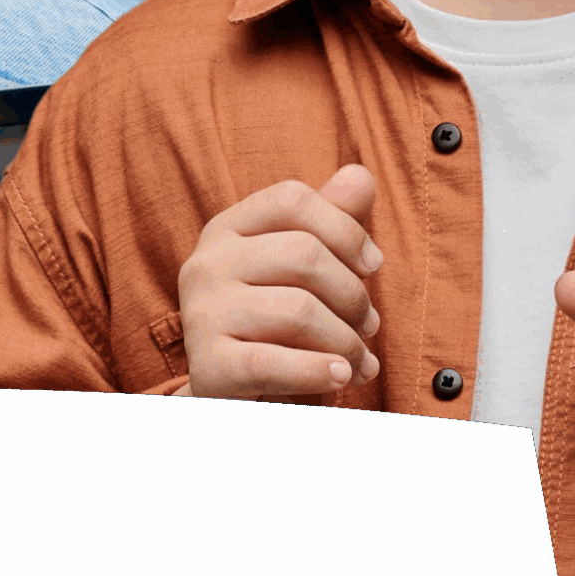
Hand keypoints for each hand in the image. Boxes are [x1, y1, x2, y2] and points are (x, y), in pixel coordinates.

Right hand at [177, 166, 382, 401]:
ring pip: (298, 311)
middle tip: (370, 327)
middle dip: (353, 294)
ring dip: (347, 342)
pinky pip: (274, 363)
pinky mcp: (207, 368)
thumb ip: (330, 221)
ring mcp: (201, 315)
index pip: (292, 199)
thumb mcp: (300, 272)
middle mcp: (205, 264)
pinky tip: (342, 377)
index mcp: (226, 229)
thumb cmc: (275, 326)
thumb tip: (361, 175)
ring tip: (361, 363)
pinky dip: (318, 371)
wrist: (232, 401)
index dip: (344, 227)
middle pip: (303, 254)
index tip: (373, 264)